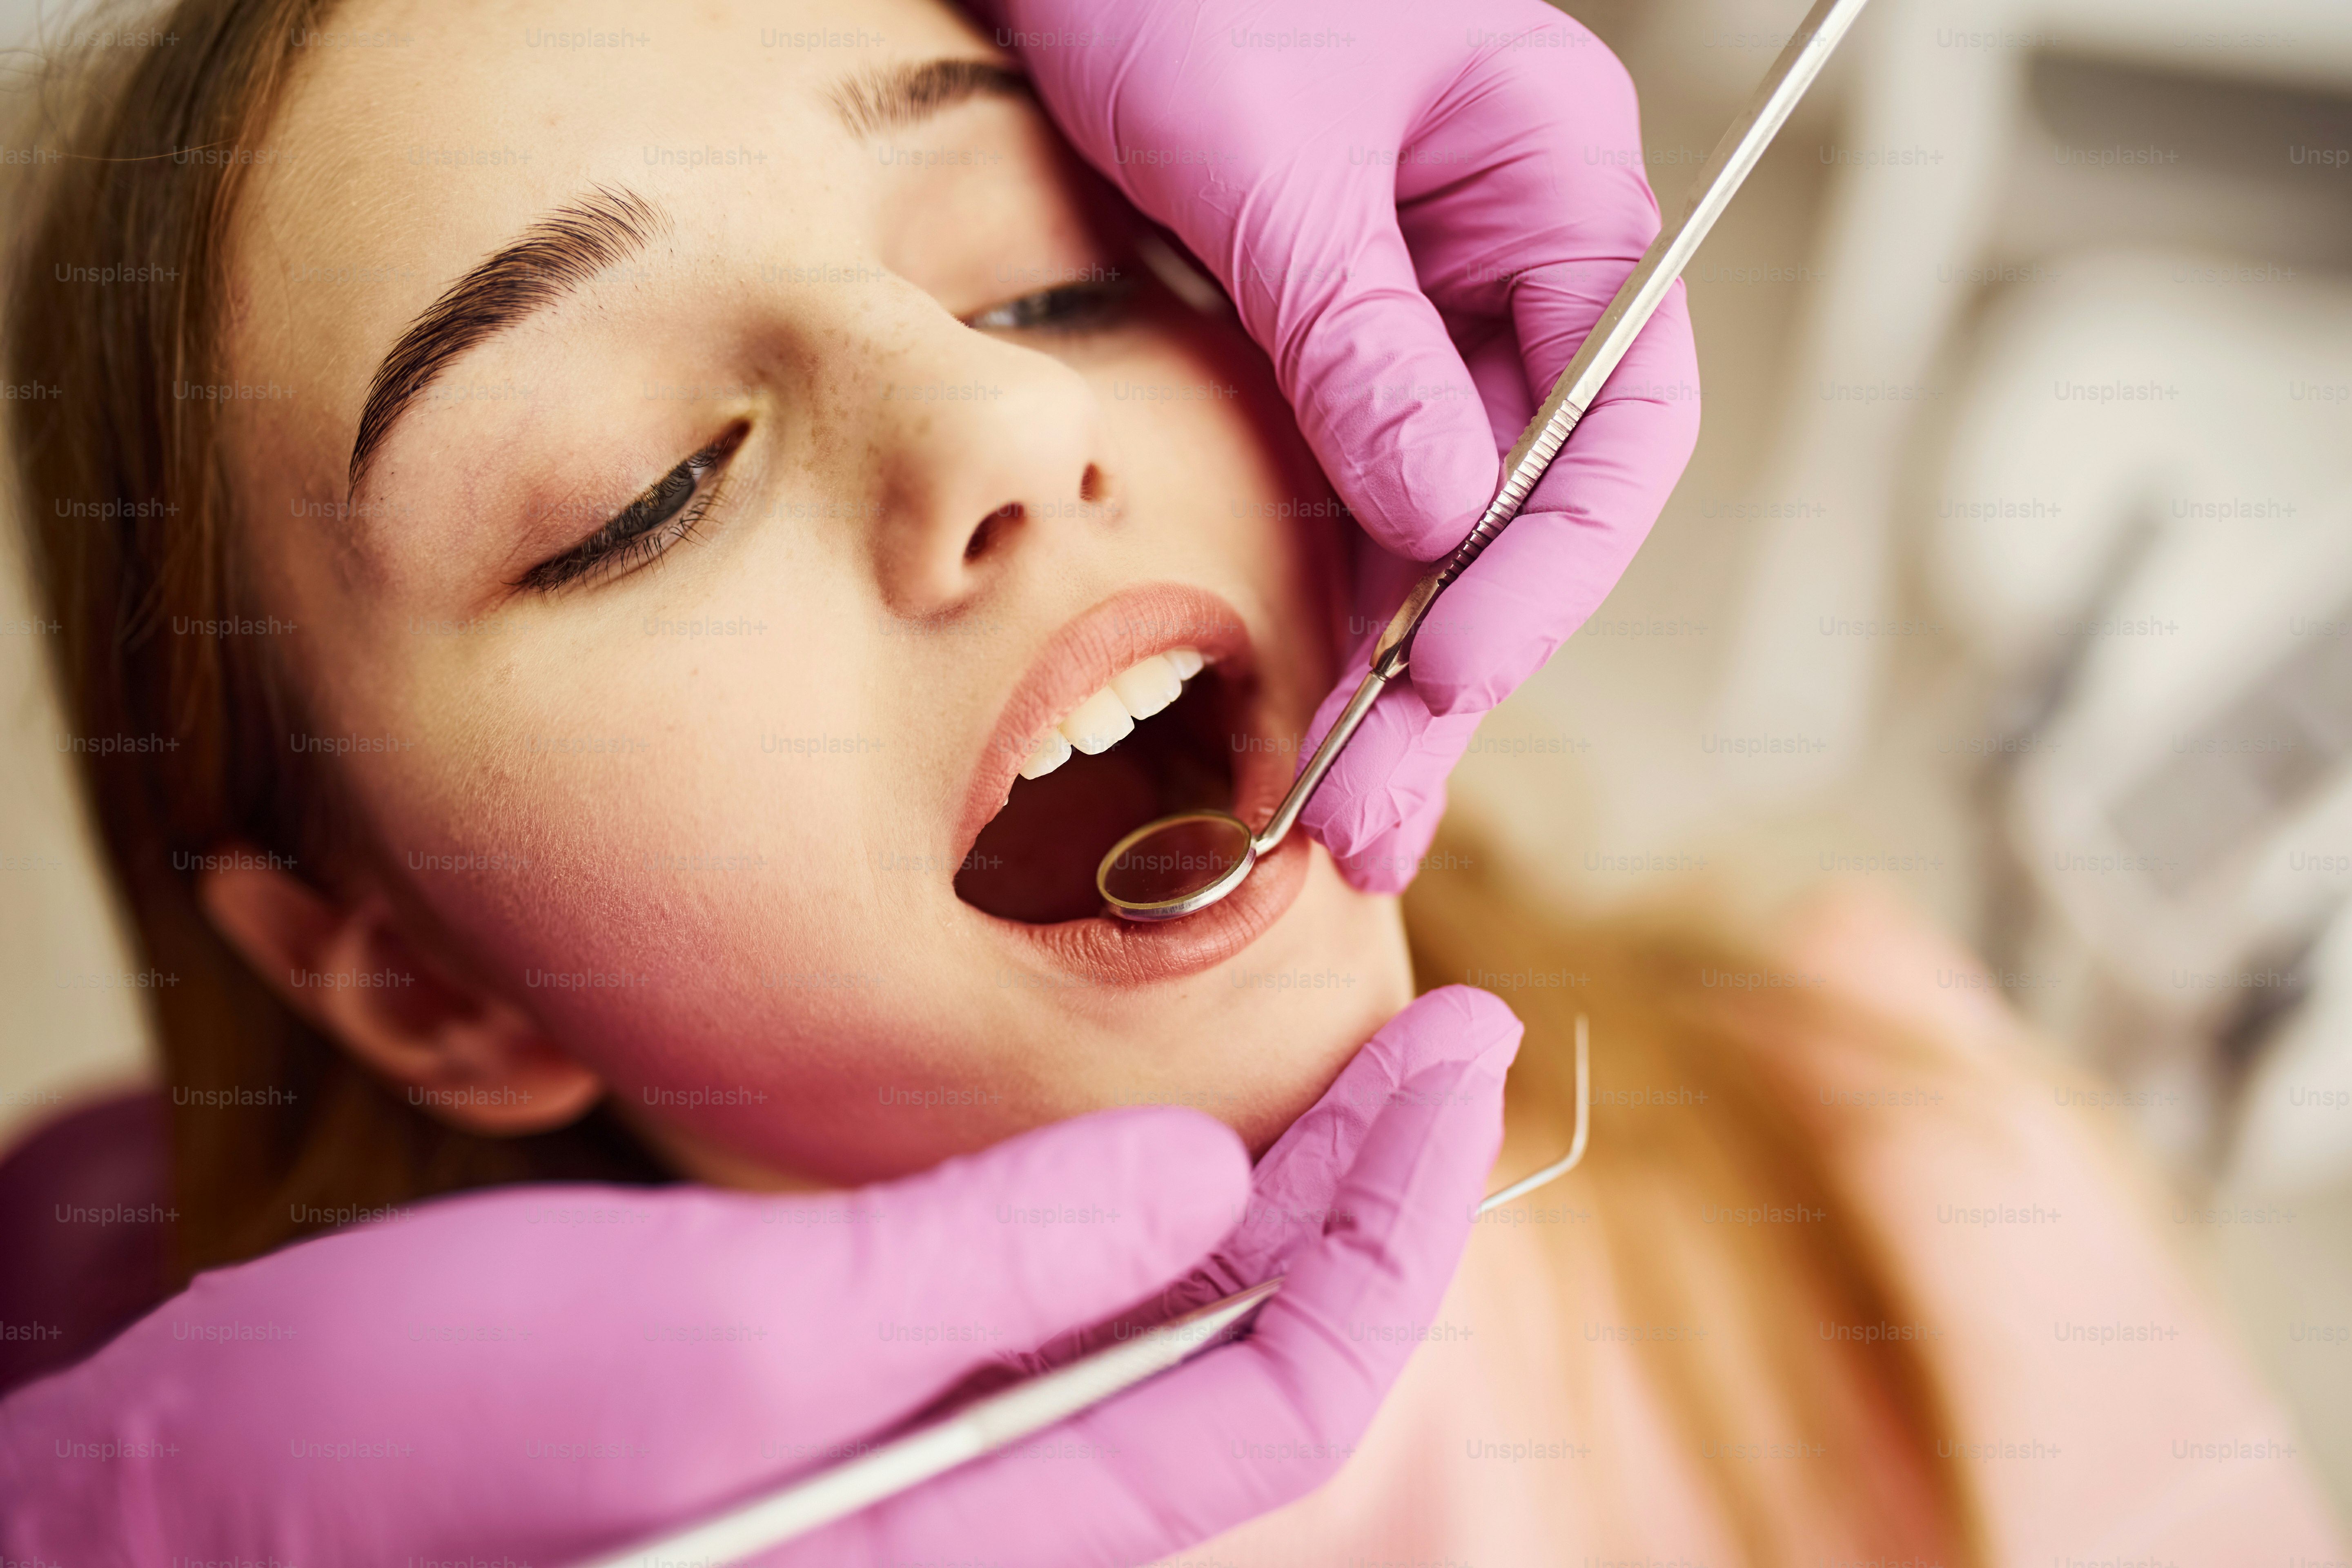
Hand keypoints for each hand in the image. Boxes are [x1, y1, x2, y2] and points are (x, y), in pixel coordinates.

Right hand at [0, 987, 1520, 1565]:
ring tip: (1344, 1057)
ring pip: (1155, 1334)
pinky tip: (1157, 1131)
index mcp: (972, 1554)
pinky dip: (1127, 1206)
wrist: (217, 1516)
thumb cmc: (432, 1455)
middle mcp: (967, 1527)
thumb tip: (1203, 1186)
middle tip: (1443, 1028)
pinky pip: (1046, 1315)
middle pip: (1237, 1362)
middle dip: (1356, 1194)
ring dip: (1259, 1196)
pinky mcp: (831, 1403)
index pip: (1277, 1398)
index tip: (1465, 1053)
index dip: (1393, 1225)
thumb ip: (981, 1279)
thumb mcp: (724, 1348)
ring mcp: (903, 1468)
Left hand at [990, 0, 1702, 888]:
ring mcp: (1423, 320)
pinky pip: (1361, 506)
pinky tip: (1318, 715)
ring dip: (1398, 673)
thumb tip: (1434, 514)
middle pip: (1530, 500)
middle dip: (1462, 660)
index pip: (1616, 409)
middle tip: (1380, 803)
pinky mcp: (1334, 358)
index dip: (1551, 559)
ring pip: (1445, 530)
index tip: (1458, 668)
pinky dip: (1338, 609)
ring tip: (1345, 814)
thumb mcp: (1262, 148)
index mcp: (1552, 182)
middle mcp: (1507, 266)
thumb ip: (1351, 330)